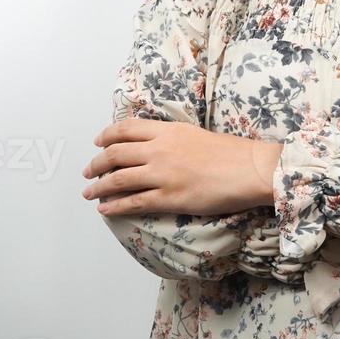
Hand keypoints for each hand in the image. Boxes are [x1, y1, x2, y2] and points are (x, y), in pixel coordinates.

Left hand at [82, 118, 284, 217]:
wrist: (250, 169)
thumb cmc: (230, 153)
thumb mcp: (195, 133)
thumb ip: (171, 137)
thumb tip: (153, 145)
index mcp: (167, 130)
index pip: (126, 128)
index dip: (107, 135)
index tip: (98, 142)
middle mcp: (159, 150)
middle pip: (116, 153)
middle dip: (97, 163)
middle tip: (89, 171)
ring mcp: (162, 175)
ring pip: (119, 179)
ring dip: (99, 187)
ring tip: (89, 192)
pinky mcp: (169, 198)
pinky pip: (133, 202)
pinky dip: (114, 206)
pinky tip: (105, 209)